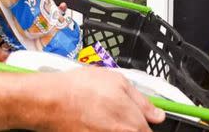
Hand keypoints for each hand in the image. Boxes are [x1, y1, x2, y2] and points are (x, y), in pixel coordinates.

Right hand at [37, 67, 164, 130]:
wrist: (51, 102)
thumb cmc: (80, 89)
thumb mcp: (118, 82)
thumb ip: (143, 101)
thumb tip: (158, 114)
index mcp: (134, 124)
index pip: (149, 131)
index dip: (145, 121)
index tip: (141, 116)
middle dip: (130, 124)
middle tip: (115, 111)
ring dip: (114, 126)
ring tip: (100, 113)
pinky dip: (99, 127)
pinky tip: (91, 119)